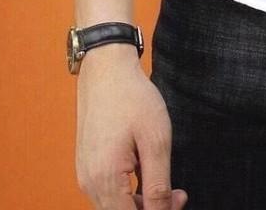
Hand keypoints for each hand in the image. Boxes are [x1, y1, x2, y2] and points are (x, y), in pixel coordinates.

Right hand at [74, 42, 187, 209]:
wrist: (106, 69)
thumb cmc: (132, 98)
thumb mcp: (156, 140)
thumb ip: (159, 184)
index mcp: (105, 180)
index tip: (180, 197)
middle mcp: (89, 183)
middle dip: (152, 209)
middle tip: (179, 192)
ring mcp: (86, 175)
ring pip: (115, 206)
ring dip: (142, 202)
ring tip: (166, 180)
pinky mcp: (88, 166)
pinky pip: (109, 192)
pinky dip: (129, 191)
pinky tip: (146, 171)